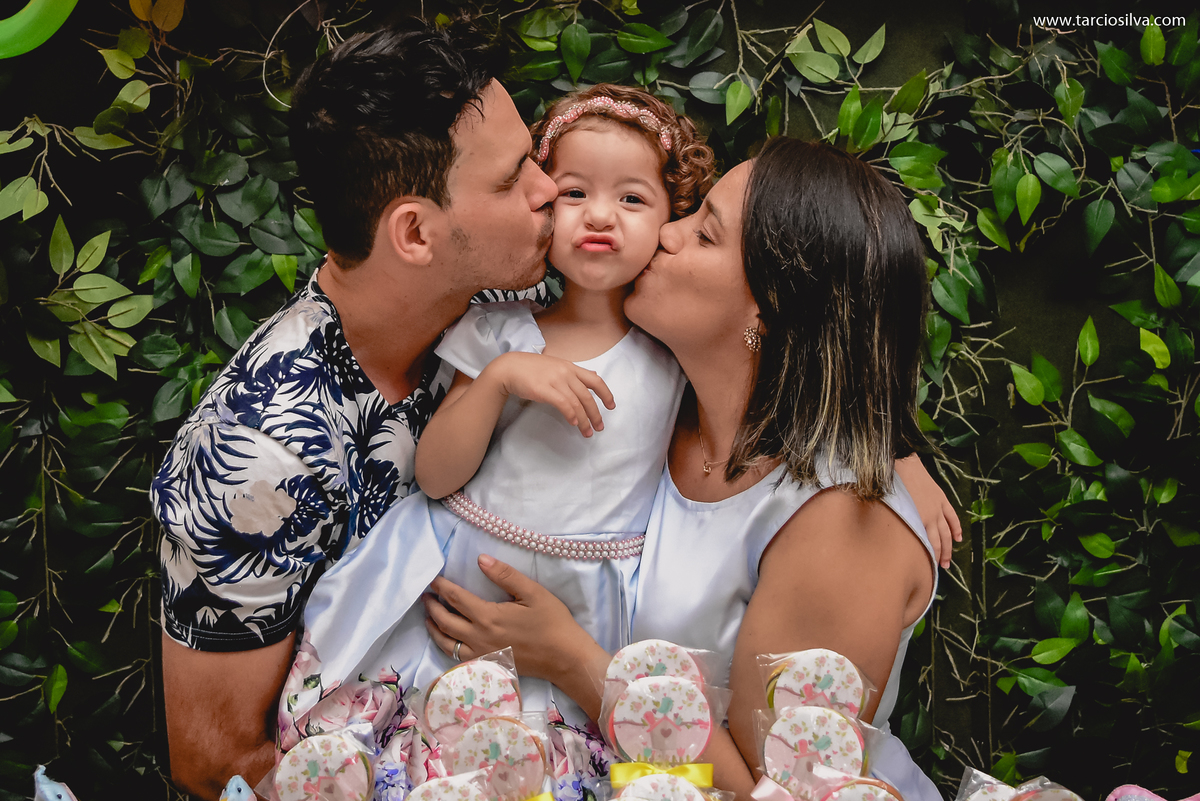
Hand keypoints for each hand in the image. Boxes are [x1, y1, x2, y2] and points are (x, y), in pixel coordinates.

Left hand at [423, 554, 590, 680]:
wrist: (565, 658)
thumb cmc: (552, 622)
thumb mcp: (533, 592)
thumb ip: (505, 575)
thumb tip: (481, 559)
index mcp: (488, 617)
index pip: (456, 598)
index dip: (441, 587)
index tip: (432, 578)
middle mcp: (478, 637)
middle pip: (445, 621)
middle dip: (432, 606)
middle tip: (425, 595)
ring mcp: (481, 654)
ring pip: (447, 643)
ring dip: (434, 628)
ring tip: (429, 616)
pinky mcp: (487, 664)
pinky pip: (457, 657)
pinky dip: (446, 646)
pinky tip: (447, 639)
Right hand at [487, 352, 614, 436]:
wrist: (509, 368)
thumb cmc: (531, 368)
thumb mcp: (556, 366)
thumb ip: (573, 373)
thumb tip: (593, 377)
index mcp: (570, 367)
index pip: (595, 380)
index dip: (606, 394)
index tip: (611, 406)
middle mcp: (565, 373)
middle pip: (587, 396)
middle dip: (596, 413)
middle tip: (600, 427)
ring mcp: (555, 380)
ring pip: (577, 403)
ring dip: (584, 420)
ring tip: (587, 432)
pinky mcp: (544, 389)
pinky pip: (563, 404)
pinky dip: (571, 415)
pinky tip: (574, 423)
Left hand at [895, 453, 961, 568]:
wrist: (902, 464)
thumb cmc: (892, 486)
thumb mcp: (890, 509)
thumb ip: (895, 523)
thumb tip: (886, 538)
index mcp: (917, 520)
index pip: (926, 544)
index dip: (928, 557)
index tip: (927, 568)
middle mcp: (930, 516)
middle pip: (939, 541)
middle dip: (941, 556)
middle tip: (940, 568)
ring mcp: (938, 508)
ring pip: (947, 532)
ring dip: (950, 547)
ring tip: (949, 560)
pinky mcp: (941, 499)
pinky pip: (952, 516)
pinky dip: (956, 528)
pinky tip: (958, 538)